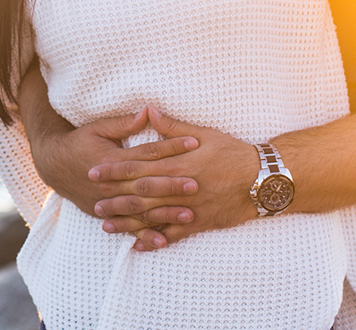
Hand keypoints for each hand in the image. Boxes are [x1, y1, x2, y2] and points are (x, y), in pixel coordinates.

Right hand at [27, 107, 200, 248]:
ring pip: (141, 209)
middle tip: (196, 184)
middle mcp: (112, 183)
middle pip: (146, 184)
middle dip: (171, 185)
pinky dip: (145, 236)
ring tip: (190, 215)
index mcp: (113, 159)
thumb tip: (149, 111)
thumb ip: (125, 123)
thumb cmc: (79, 142)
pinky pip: (128, 228)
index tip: (194, 143)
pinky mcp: (106, 215)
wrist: (54, 166)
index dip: (170, 147)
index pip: (147, 152)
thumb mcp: (98, 128)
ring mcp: (109, 202)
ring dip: (165, 213)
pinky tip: (163, 242)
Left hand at [90, 107, 257, 249]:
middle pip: (140, 195)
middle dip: (115, 198)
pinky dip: (155, 240)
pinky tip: (138, 245)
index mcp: (177, 165)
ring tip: (106, 225)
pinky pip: (173, 235)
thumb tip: (148, 111)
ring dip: (128, 222)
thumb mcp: (203, 134)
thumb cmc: (233, 153)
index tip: (94, 172)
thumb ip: (171, 127)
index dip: (114, 171)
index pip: (138, 168)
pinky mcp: (199, 224)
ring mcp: (189, 209)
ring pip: (152, 218)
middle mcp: (180, 189)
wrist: (262, 180)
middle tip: (93, 202)